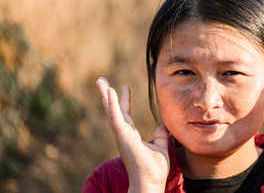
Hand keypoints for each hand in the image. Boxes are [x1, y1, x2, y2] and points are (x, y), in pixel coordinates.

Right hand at [96, 77, 169, 192]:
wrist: (151, 183)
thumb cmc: (154, 169)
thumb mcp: (161, 148)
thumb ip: (160, 136)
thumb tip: (162, 126)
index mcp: (131, 135)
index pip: (125, 114)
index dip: (124, 100)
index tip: (124, 87)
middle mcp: (123, 133)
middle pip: (113, 110)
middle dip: (107, 95)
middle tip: (100, 81)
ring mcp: (121, 135)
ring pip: (111, 111)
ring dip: (106, 96)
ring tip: (100, 81)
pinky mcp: (123, 136)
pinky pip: (116, 117)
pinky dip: (112, 104)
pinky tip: (109, 92)